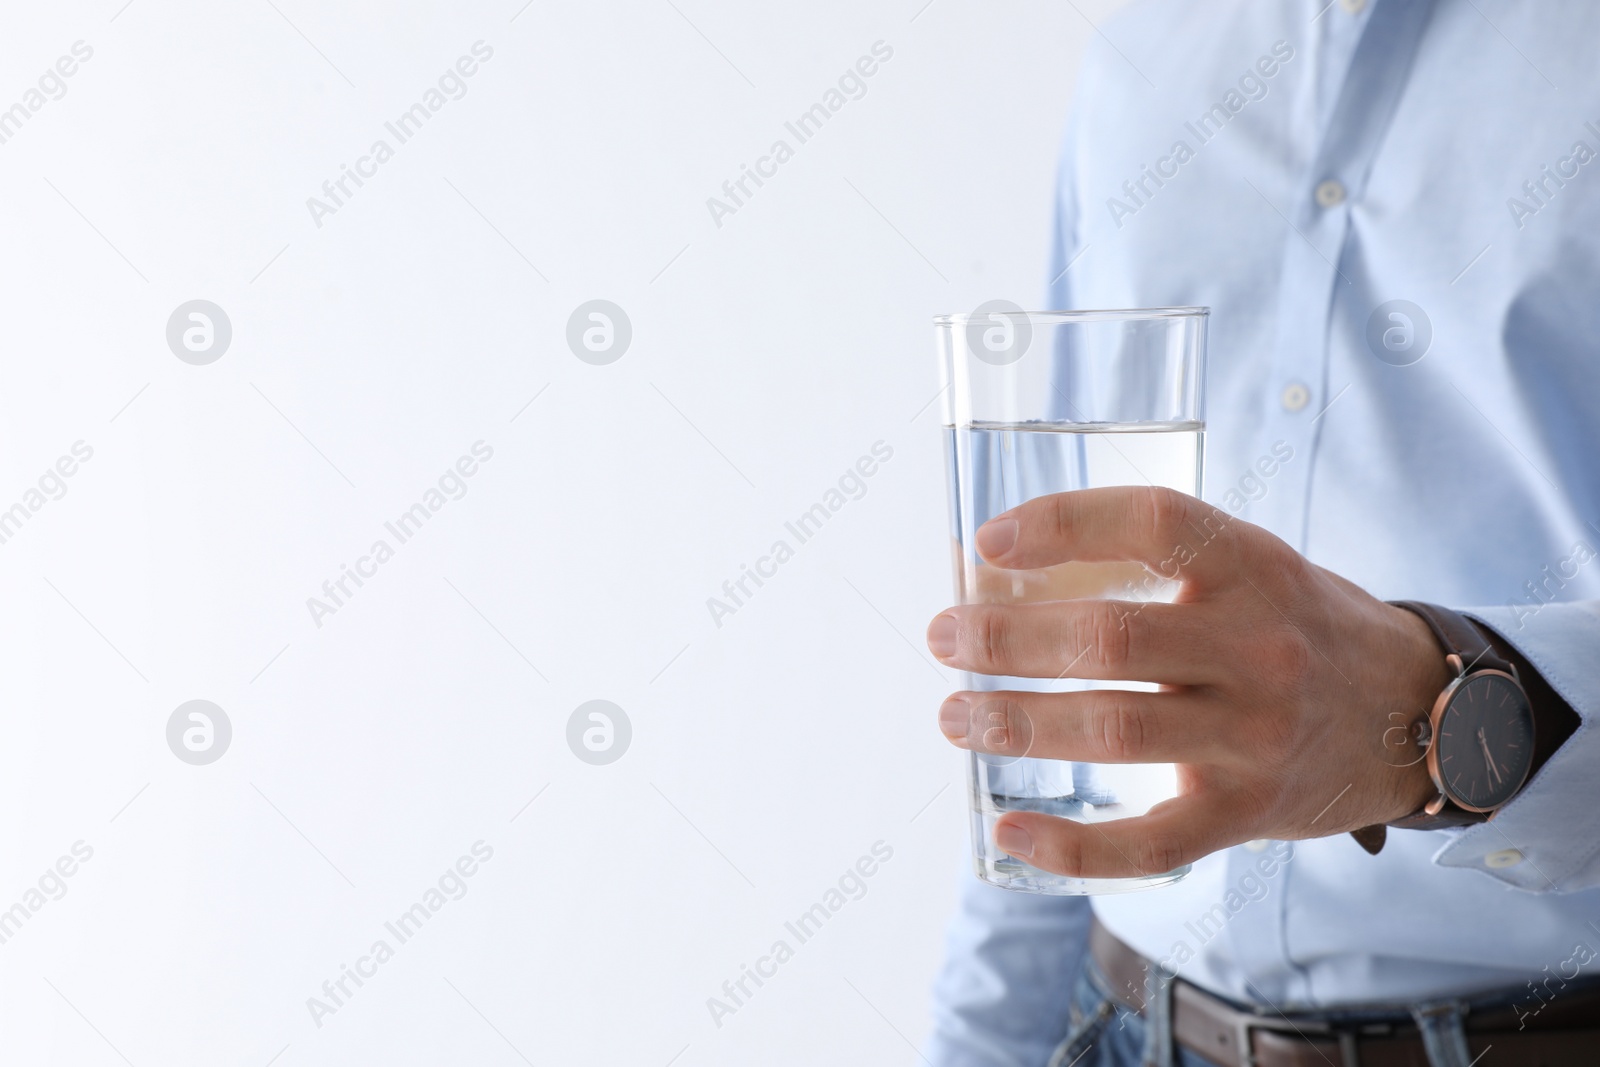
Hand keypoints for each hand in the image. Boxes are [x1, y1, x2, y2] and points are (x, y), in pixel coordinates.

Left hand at [927, 486, 1452, 878]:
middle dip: (1006, 640)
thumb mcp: (1245, 570)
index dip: (1062, 525)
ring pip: (1114, 729)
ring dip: (1017, 724)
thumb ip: (1142, 568)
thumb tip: (990, 568)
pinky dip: (1073, 846)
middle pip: (1110, 637)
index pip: (1151, 522)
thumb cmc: (1298, 626)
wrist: (1420, 714)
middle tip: (943, 638)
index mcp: (1251, 565)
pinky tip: (1010, 831)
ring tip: (955, 717)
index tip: (987, 542)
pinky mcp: (1250, 811)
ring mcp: (1256, 733)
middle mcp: (1257, 645)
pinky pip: (1151, 841)